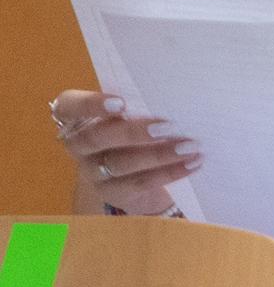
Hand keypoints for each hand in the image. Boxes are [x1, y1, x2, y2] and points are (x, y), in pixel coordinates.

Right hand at [50, 90, 199, 214]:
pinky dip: (170, 172)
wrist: (130, 171)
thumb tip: (176, 93)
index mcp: (77, 118)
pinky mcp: (111, 192)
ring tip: (191, 146)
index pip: (68, 106)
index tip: (121, 103)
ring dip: (159, 154)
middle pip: (95, 138)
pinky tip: (193, 163)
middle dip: (133, 132)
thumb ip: (140, 104)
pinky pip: (139, 183)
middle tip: (168, 125)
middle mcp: (79, 145)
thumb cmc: (132, 127)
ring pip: (120, 164)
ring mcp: (92, 172)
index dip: (90, 105)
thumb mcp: (131, 113)